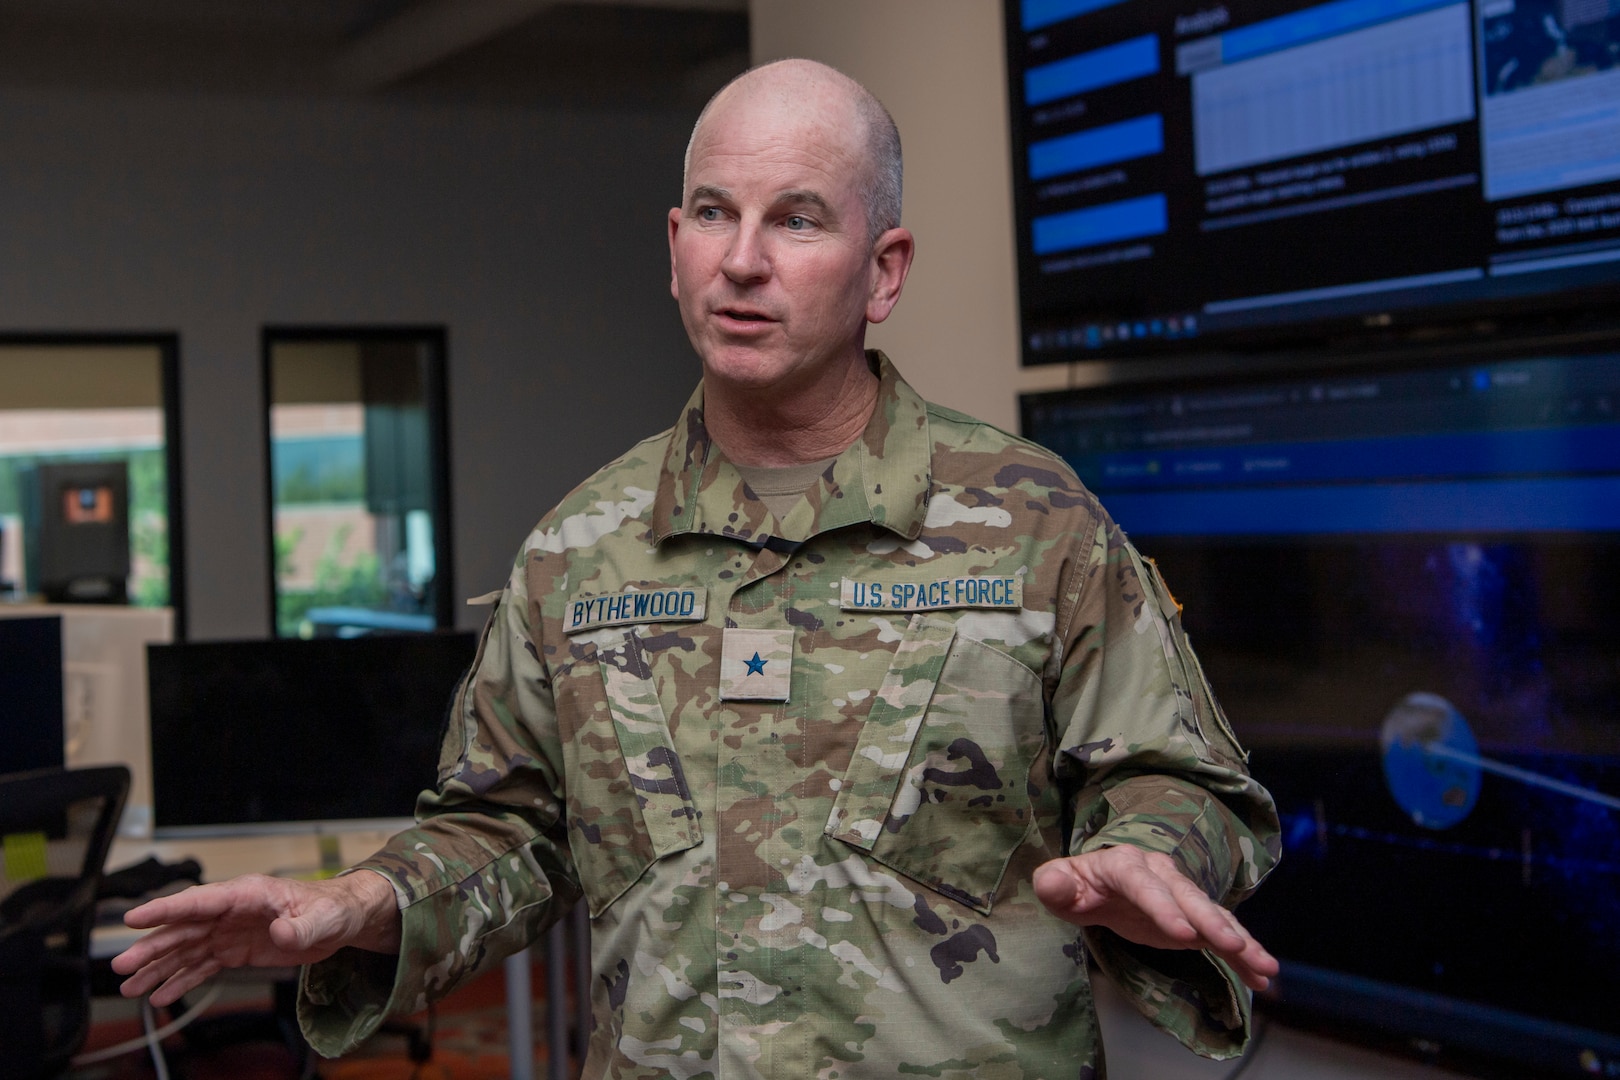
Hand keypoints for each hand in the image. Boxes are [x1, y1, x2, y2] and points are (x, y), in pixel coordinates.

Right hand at [110, 871, 401, 1007]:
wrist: (342, 920)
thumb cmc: (333, 908)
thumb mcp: (323, 917)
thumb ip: (301, 926)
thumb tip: (282, 932)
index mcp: (247, 894)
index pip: (199, 900)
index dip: (165, 910)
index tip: (133, 919)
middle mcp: (231, 911)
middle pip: (183, 929)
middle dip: (152, 948)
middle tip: (122, 967)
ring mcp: (230, 931)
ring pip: (186, 949)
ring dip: (158, 967)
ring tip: (130, 988)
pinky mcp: (235, 949)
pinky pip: (202, 965)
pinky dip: (181, 980)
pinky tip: (161, 995)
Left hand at [1033, 846, 1277, 991]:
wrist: (1098, 884)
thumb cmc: (1077, 885)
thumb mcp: (1059, 884)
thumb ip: (1054, 885)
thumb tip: (1051, 884)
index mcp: (1124, 865)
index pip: (1145, 886)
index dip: (1164, 909)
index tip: (1183, 934)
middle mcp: (1160, 874)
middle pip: (1189, 898)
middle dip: (1212, 922)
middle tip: (1234, 946)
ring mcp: (1181, 895)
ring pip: (1214, 916)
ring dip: (1241, 940)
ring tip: (1265, 966)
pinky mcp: (1193, 918)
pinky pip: (1221, 934)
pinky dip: (1243, 954)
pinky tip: (1262, 976)